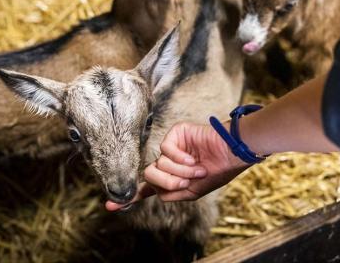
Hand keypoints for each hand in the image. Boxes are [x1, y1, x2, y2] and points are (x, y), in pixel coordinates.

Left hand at [105, 121, 248, 210]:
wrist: (230, 155)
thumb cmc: (217, 172)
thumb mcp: (192, 192)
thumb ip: (169, 192)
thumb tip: (152, 190)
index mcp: (171, 178)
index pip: (146, 189)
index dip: (129, 197)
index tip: (110, 206)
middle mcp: (168, 163)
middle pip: (150, 176)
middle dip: (168, 182)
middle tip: (186, 182)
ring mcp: (171, 147)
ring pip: (158, 165)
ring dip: (179, 171)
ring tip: (197, 168)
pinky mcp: (176, 134)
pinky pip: (165, 151)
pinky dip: (179, 158)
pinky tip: (193, 157)